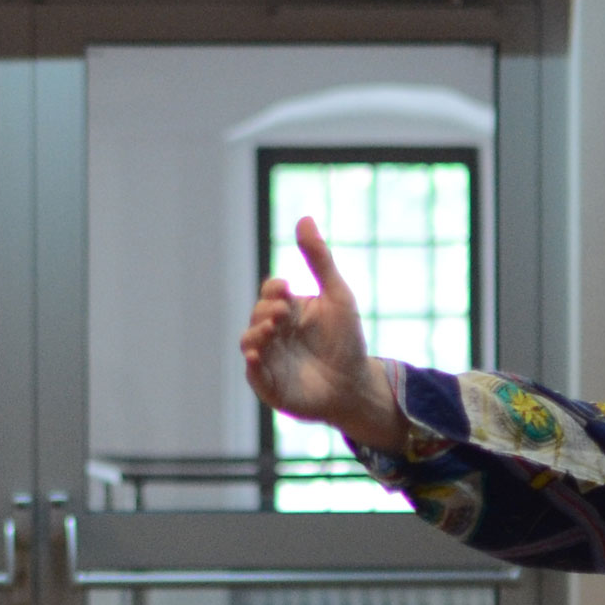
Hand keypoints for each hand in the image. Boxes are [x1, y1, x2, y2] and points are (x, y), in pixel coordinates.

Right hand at [242, 215, 405, 449]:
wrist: (356, 384)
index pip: (271, 291)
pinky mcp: (270, 386)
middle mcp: (274, 332)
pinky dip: (252, 365)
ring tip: (271, 331)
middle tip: (284, 314)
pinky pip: (254, 374)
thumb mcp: (337, 296)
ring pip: (249, 342)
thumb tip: (303, 217)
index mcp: (288, 309)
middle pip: (257, 314)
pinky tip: (256, 355)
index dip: (275, 289)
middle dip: (267, 311)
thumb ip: (319, 259)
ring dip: (257, 334)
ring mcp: (270, 359)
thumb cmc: (347, 340)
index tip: (287, 290)